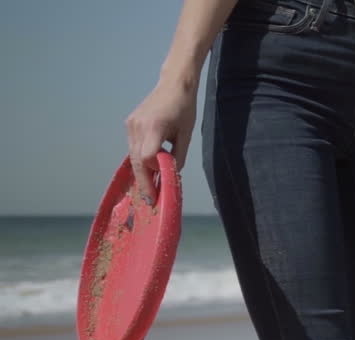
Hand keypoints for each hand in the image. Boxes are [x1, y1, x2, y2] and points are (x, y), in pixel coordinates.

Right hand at [125, 76, 196, 203]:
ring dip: (141, 172)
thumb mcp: (186, 135)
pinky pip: (133, 147)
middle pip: (136, 160)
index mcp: (154, 127)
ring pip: (132, 155)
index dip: (152, 174)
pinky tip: (149, 169)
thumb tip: (171, 175)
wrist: (174, 85)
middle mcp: (137, 126)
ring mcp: (131, 124)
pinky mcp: (130, 124)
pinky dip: (140, 160)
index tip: (159, 187)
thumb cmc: (184, 109)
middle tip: (150, 200)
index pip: (146, 157)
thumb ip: (178, 156)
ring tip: (150, 188)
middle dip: (143, 181)